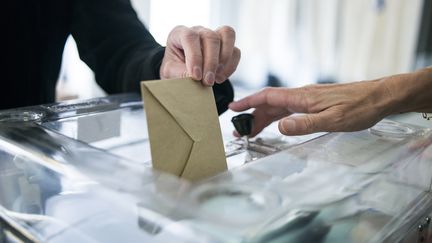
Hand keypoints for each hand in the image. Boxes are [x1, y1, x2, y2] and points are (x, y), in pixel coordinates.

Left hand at [160, 25, 240, 85]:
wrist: (182, 71)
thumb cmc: (174, 69)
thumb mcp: (170, 72)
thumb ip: (179, 73)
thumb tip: (194, 77)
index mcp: (180, 34)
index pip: (190, 37)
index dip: (195, 57)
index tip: (196, 76)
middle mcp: (198, 31)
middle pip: (211, 37)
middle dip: (211, 62)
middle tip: (207, 81)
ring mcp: (214, 35)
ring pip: (227, 35)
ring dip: (224, 59)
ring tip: (216, 78)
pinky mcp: (226, 45)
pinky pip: (235, 51)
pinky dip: (231, 66)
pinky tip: (220, 77)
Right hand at [229, 80, 394, 135]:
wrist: (378, 98)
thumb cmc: (359, 108)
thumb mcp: (332, 120)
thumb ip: (304, 124)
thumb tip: (280, 127)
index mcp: (302, 97)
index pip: (268, 97)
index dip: (248, 102)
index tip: (233, 108)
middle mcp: (302, 96)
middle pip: (269, 104)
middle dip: (251, 115)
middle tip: (239, 130)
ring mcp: (308, 99)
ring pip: (278, 107)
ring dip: (263, 118)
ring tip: (252, 130)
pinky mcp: (314, 103)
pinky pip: (289, 109)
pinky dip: (277, 117)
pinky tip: (276, 124)